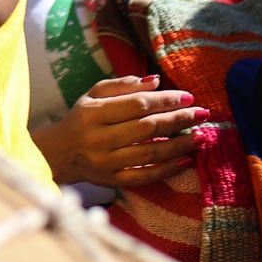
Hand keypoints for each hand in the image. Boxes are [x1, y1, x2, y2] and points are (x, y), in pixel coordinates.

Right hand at [32, 75, 207, 187]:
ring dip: (180, 145)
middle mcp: (99, 138)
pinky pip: (145, 176)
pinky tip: (186, 160)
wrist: (58, 153)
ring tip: (201, 136)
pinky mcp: (112, 180)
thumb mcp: (93, 94)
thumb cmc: (81, 118)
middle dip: (179, 120)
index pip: (136, 104)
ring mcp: (106, 162)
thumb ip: (122, 85)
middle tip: (203, 114)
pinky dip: (168, 169)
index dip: (165, 100)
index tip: (188, 96)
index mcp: (93, 112)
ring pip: (150, 153)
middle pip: (147, 128)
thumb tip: (156, 81)